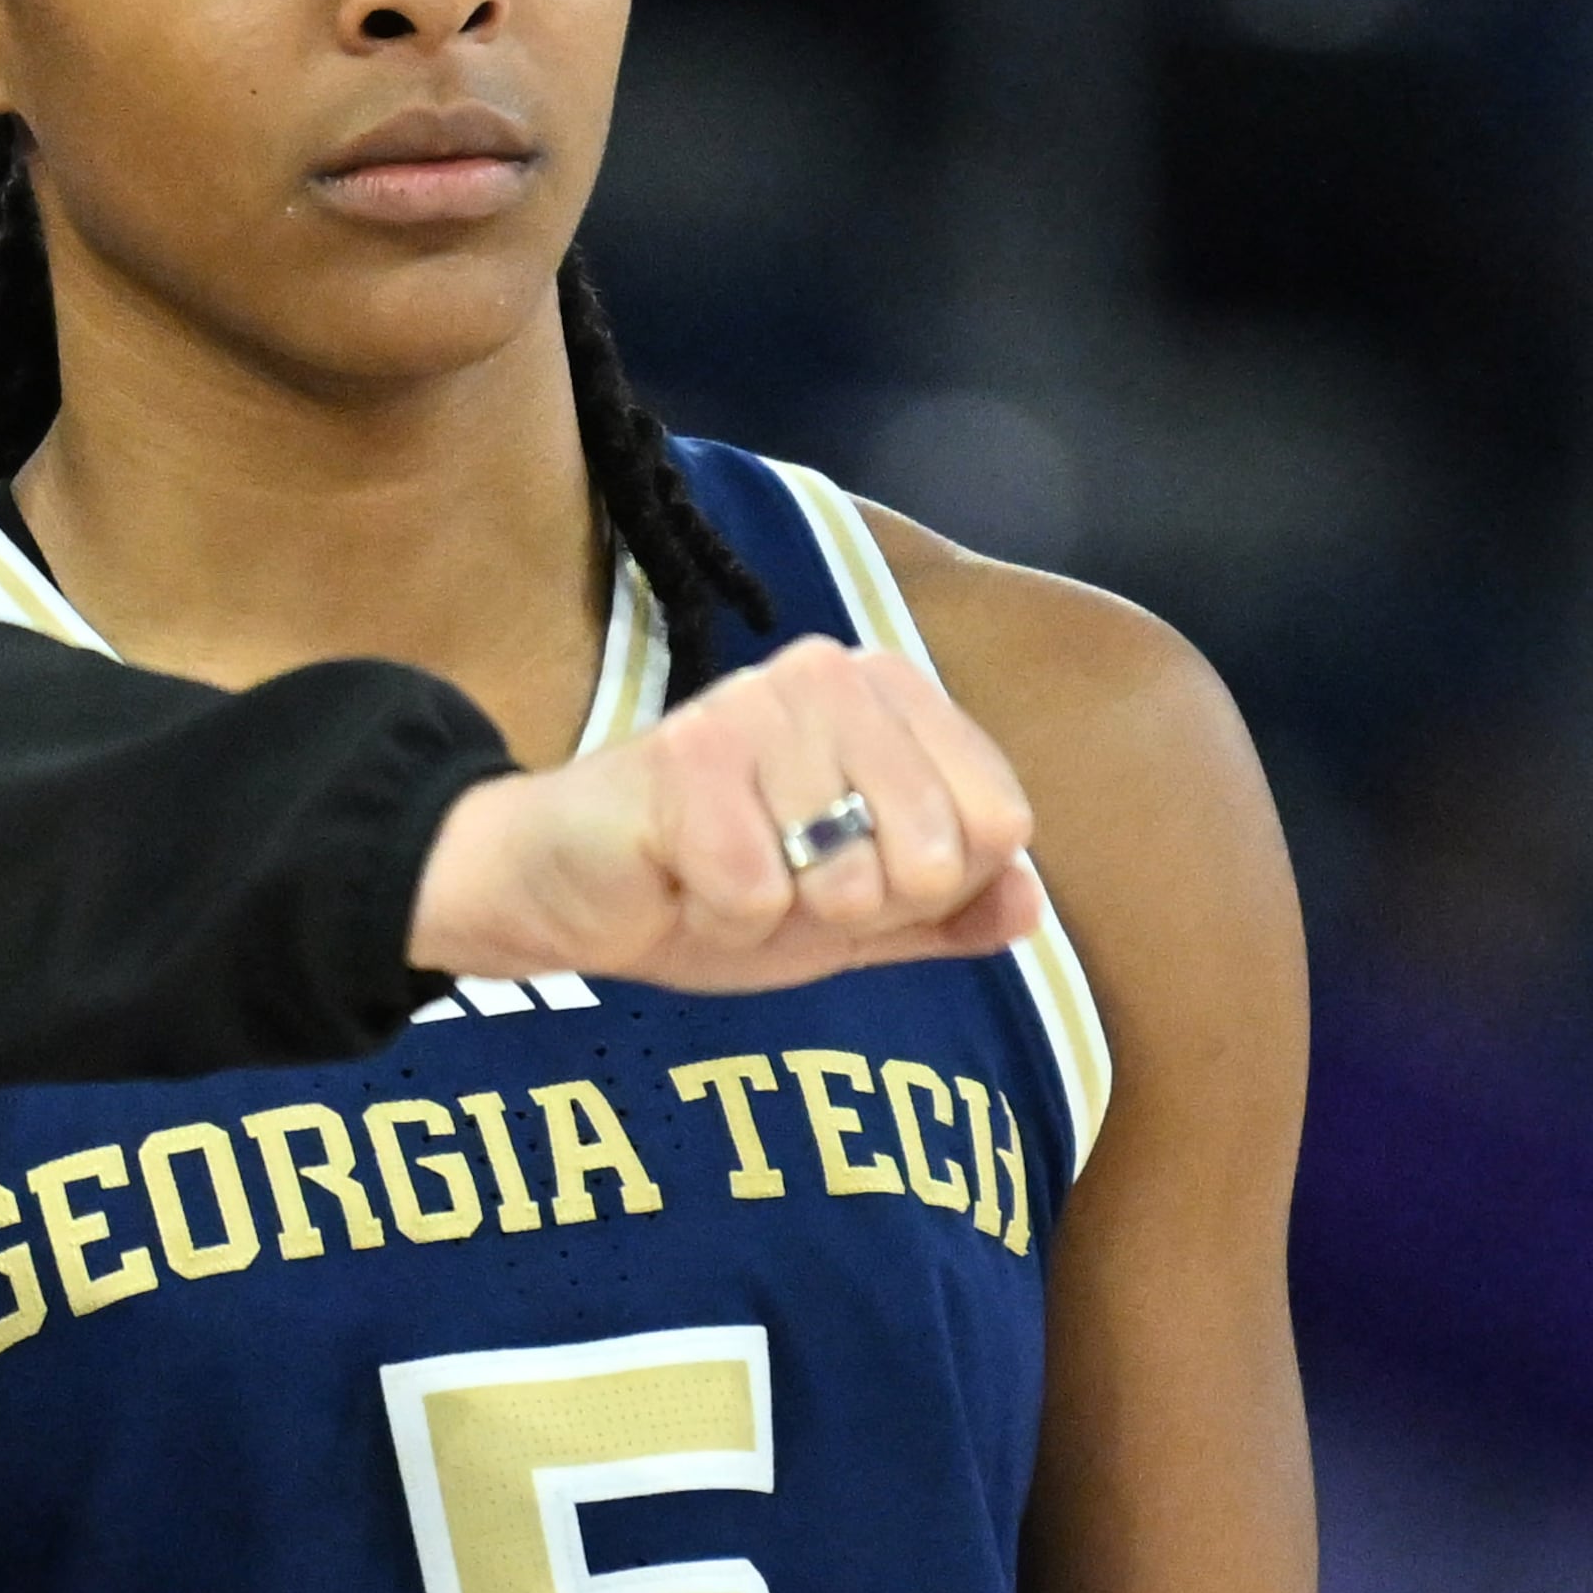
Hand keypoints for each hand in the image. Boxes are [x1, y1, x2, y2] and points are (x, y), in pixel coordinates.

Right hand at [407, 636, 1038, 994]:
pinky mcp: (685, 759)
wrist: (561, 892)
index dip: (929, 887)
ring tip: (722, 877)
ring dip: (782, 916)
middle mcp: (828, 674)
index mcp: (887, 693)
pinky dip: (719, 918)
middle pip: (938, 853)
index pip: (1000, 820)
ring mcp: (755, 707)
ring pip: (849, 878)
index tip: (846, 871)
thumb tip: (1031, 903)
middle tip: (779, 882)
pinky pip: (760, 894)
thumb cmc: (708, 885)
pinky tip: (677, 881)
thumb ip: (948, 911)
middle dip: (859, 907)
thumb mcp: (851, 915)